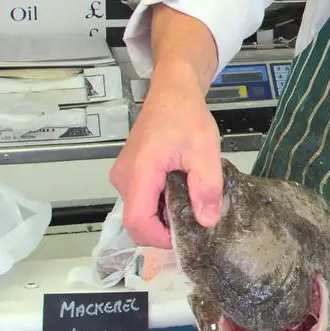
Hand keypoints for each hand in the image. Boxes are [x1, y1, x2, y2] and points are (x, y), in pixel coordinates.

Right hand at [110, 65, 221, 247]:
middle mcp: (123, 178)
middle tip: (195, 218)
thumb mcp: (205, 152)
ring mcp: (122, 175)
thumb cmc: (186, 117)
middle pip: (137, 221)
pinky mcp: (128, 173)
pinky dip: (160, 203)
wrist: (172, 92)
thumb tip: (207, 221)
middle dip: (165, 228)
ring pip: (140, 211)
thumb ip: (207, 188)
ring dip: (164, 214)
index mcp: (139, 173)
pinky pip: (141, 199)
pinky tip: (180, 191)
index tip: (187, 235)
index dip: (160, 238)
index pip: (138, 223)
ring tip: (190, 201)